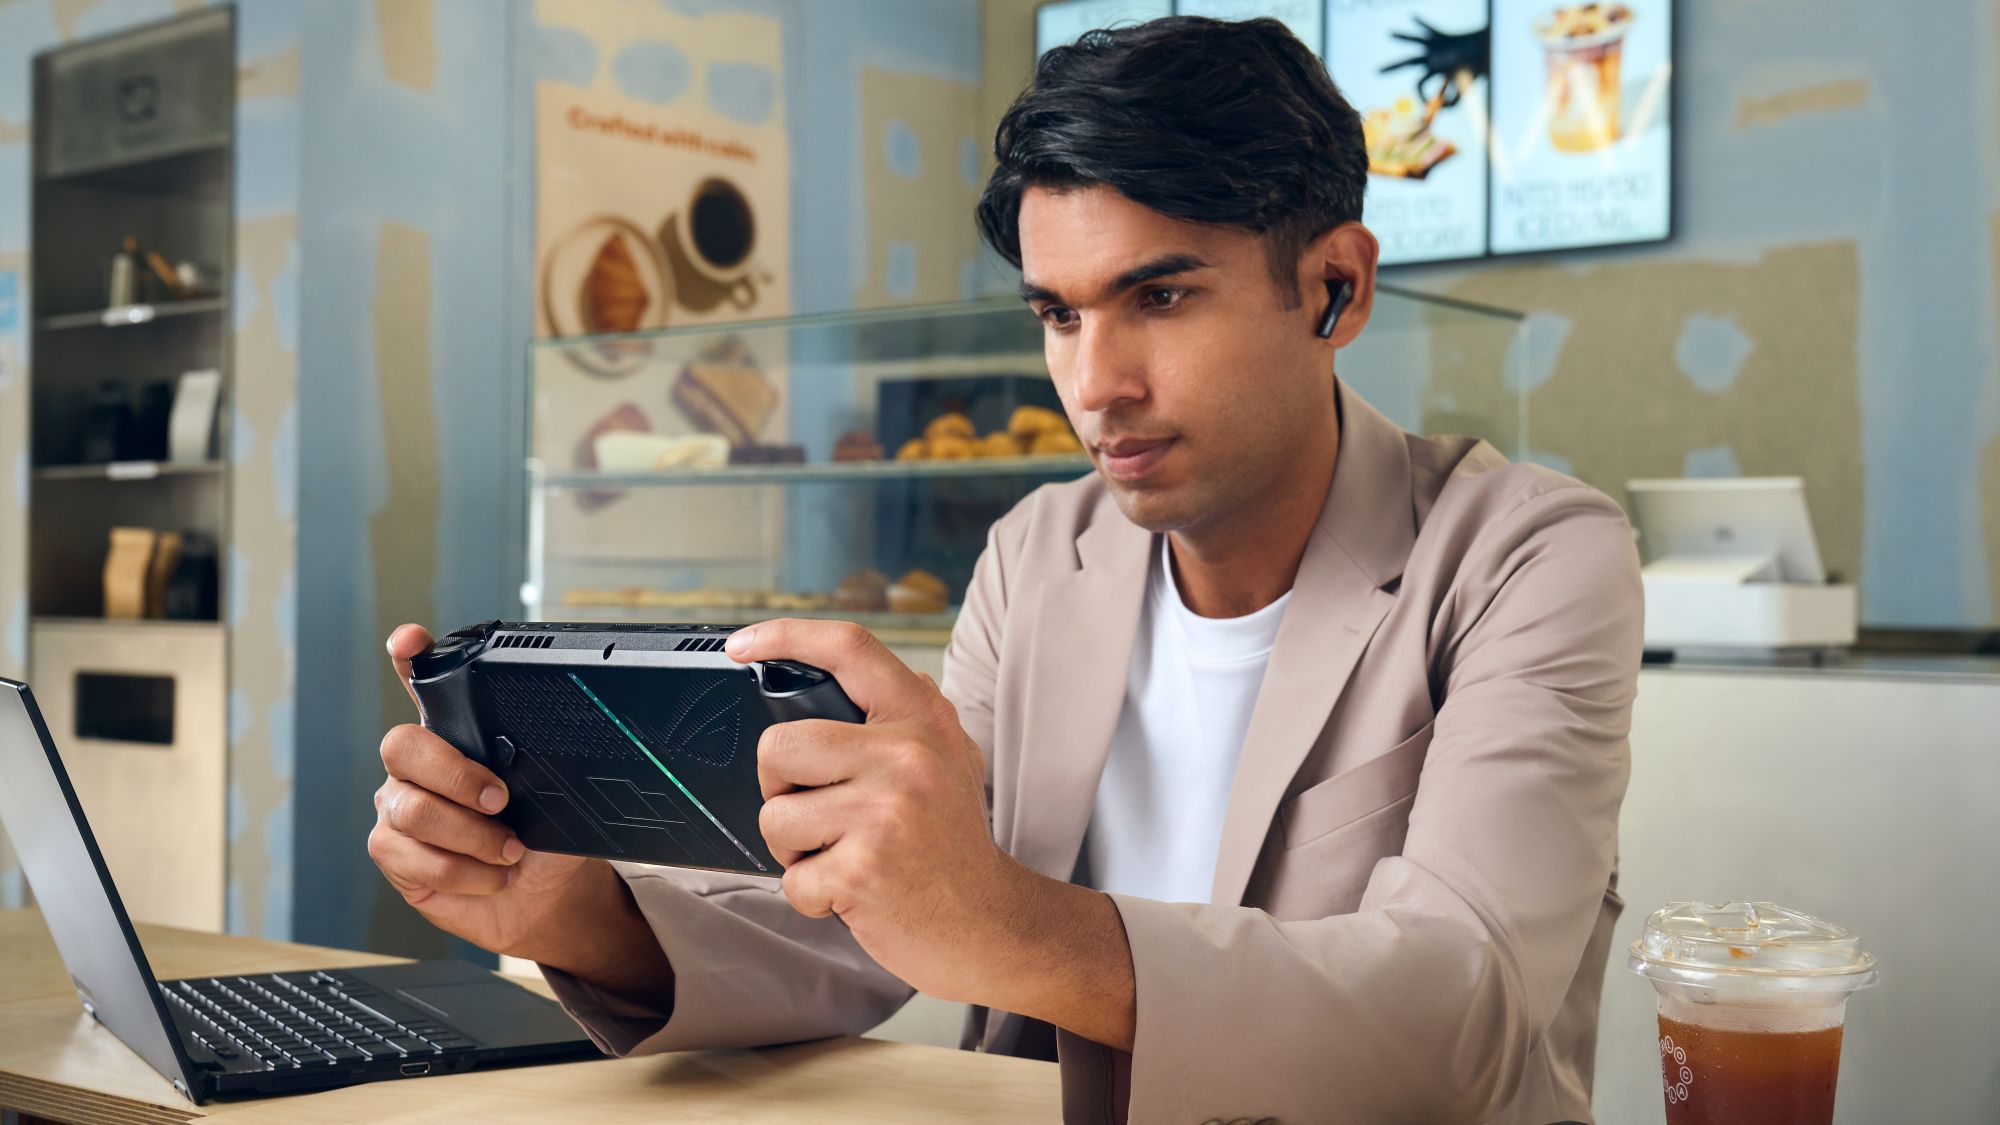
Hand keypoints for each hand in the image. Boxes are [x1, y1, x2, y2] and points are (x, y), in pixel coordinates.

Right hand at [369, 624, 595, 958]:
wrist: (546, 899)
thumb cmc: (548, 840)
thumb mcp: (559, 796)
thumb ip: (545, 768)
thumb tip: (552, 752)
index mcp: (460, 736)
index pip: (425, 685)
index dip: (411, 659)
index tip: (410, 640)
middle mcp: (420, 766)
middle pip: (401, 746)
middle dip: (455, 774)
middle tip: (501, 800)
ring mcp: (399, 808)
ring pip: (410, 809)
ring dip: (470, 836)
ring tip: (508, 850)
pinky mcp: (394, 854)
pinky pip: (410, 855)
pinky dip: (462, 870)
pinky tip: (488, 875)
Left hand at [728, 619, 1022, 1001]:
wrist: (992, 925)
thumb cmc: (955, 847)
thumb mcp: (951, 760)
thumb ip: (906, 718)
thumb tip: (849, 672)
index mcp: (922, 720)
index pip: (850, 649)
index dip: (787, 636)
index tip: (742, 646)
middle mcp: (906, 756)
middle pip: (779, 746)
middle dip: (778, 788)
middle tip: (816, 814)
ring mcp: (885, 812)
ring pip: (775, 817)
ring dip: (795, 851)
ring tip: (842, 857)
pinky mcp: (863, 869)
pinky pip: (791, 878)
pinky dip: (812, 896)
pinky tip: (853, 893)